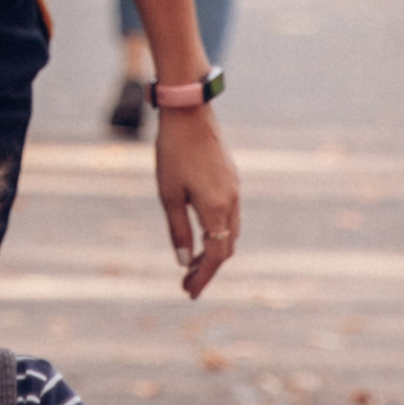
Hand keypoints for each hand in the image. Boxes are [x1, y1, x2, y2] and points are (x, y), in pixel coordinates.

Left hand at [155, 104, 239, 297]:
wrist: (190, 112)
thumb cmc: (173, 152)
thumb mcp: (168, 194)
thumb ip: (178, 229)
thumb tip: (182, 261)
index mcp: (216, 209)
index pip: (214, 256)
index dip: (203, 277)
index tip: (189, 292)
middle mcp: (232, 202)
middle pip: (226, 247)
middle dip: (207, 268)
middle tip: (186, 282)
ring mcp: (235, 189)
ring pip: (231, 232)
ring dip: (214, 250)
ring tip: (191, 262)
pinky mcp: (232, 178)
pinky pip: (231, 215)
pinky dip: (218, 231)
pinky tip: (202, 232)